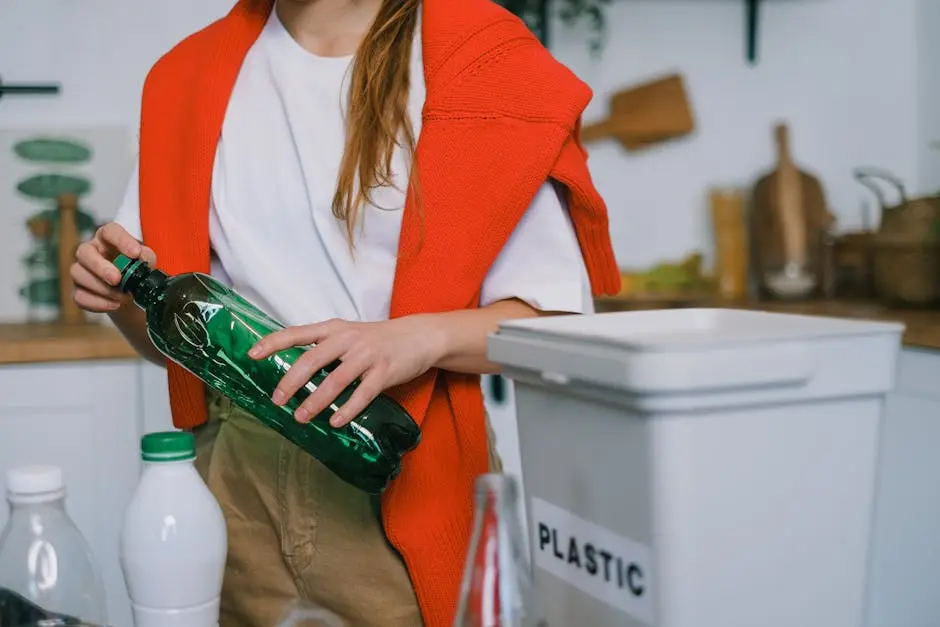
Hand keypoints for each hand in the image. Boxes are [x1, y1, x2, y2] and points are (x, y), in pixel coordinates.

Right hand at [72, 222, 155, 311]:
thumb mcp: (146, 261)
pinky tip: (114, 305)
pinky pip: (79, 296)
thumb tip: (143, 259)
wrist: (130, 294)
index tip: (135, 253)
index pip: (110, 231)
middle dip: (100, 267)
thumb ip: (146, 257)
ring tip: (121, 296)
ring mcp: (82, 270)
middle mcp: (91, 251)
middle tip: (117, 279)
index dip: (121, 240)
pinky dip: (97, 303)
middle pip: (84, 252)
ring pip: (78, 274)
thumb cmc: (136, 270)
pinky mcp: (78, 290)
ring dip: (101, 288)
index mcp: (108, 239)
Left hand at [248, 316, 446, 426]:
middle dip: (292, 381)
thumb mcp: (348, 334)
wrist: (418, 336)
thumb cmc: (378, 339)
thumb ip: (324, 347)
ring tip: (301, 417)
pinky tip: (336, 421)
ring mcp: (367, 355)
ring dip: (316, 401)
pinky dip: (348, 409)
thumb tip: (294, 372)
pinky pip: (363, 393)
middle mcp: (348, 339)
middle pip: (312, 359)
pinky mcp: (385, 371)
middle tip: (277, 400)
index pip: (297, 333)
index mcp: (334, 329)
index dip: (274, 342)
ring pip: (336, 380)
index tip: (252, 354)